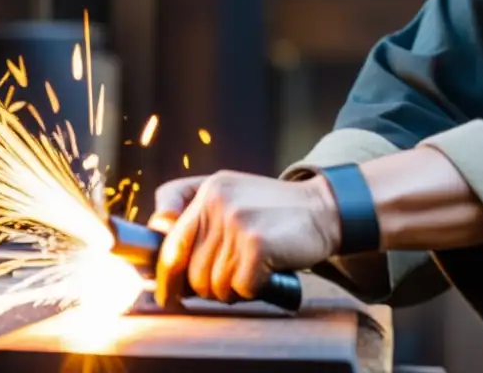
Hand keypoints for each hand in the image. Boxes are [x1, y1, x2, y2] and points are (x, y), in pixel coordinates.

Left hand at [147, 171, 340, 307]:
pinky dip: (254, 288)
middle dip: (211, 284)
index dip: (166, 274)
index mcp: (210, 189)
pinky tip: (267, 270)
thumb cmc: (275, 211)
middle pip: (192, 271)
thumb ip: (197, 214)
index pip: (170, 240)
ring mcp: (237, 221)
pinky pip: (239, 288)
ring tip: (252, 268)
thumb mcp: (233, 196)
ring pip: (214, 284)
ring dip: (233, 288)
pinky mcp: (256, 244)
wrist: (324, 209)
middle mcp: (218, 201)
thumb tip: (158, 238)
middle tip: (235, 274)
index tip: (168, 293)